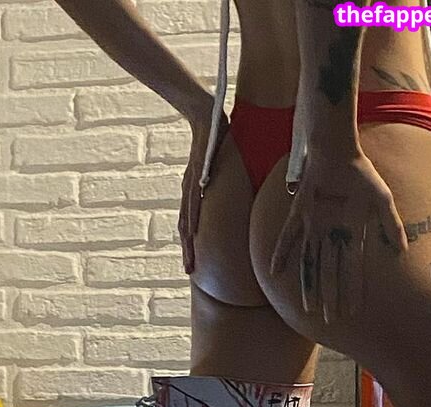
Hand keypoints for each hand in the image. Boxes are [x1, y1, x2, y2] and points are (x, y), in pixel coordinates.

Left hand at [179, 109, 227, 274]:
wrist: (204, 112)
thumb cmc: (216, 136)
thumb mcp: (223, 163)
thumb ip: (229, 179)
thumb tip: (244, 188)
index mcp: (194, 191)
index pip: (191, 222)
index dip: (191, 243)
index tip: (194, 263)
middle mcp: (190, 190)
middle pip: (186, 227)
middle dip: (188, 251)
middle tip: (189, 271)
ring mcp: (191, 182)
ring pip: (187, 218)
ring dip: (187, 242)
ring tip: (190, 261)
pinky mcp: (196, 172)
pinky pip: (194, 198)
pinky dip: (193, 216)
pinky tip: (192, 232)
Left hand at [270, 147, 406, 321]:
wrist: (340, 151)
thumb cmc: (362, 174)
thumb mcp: (382, 200)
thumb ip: (390, 225)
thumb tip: (403, 250)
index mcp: (350, 234)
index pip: (351, 269)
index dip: (351, 290)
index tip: (352, 311)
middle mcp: (330, 236)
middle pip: (329, 272)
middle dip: (329, 296)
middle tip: (329, 319)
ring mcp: (313, 227)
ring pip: (309, 262)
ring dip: (308, 285)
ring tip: (308, 308)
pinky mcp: (298, 216)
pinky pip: (287, 238)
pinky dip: (281, 253)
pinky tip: (275, 273)